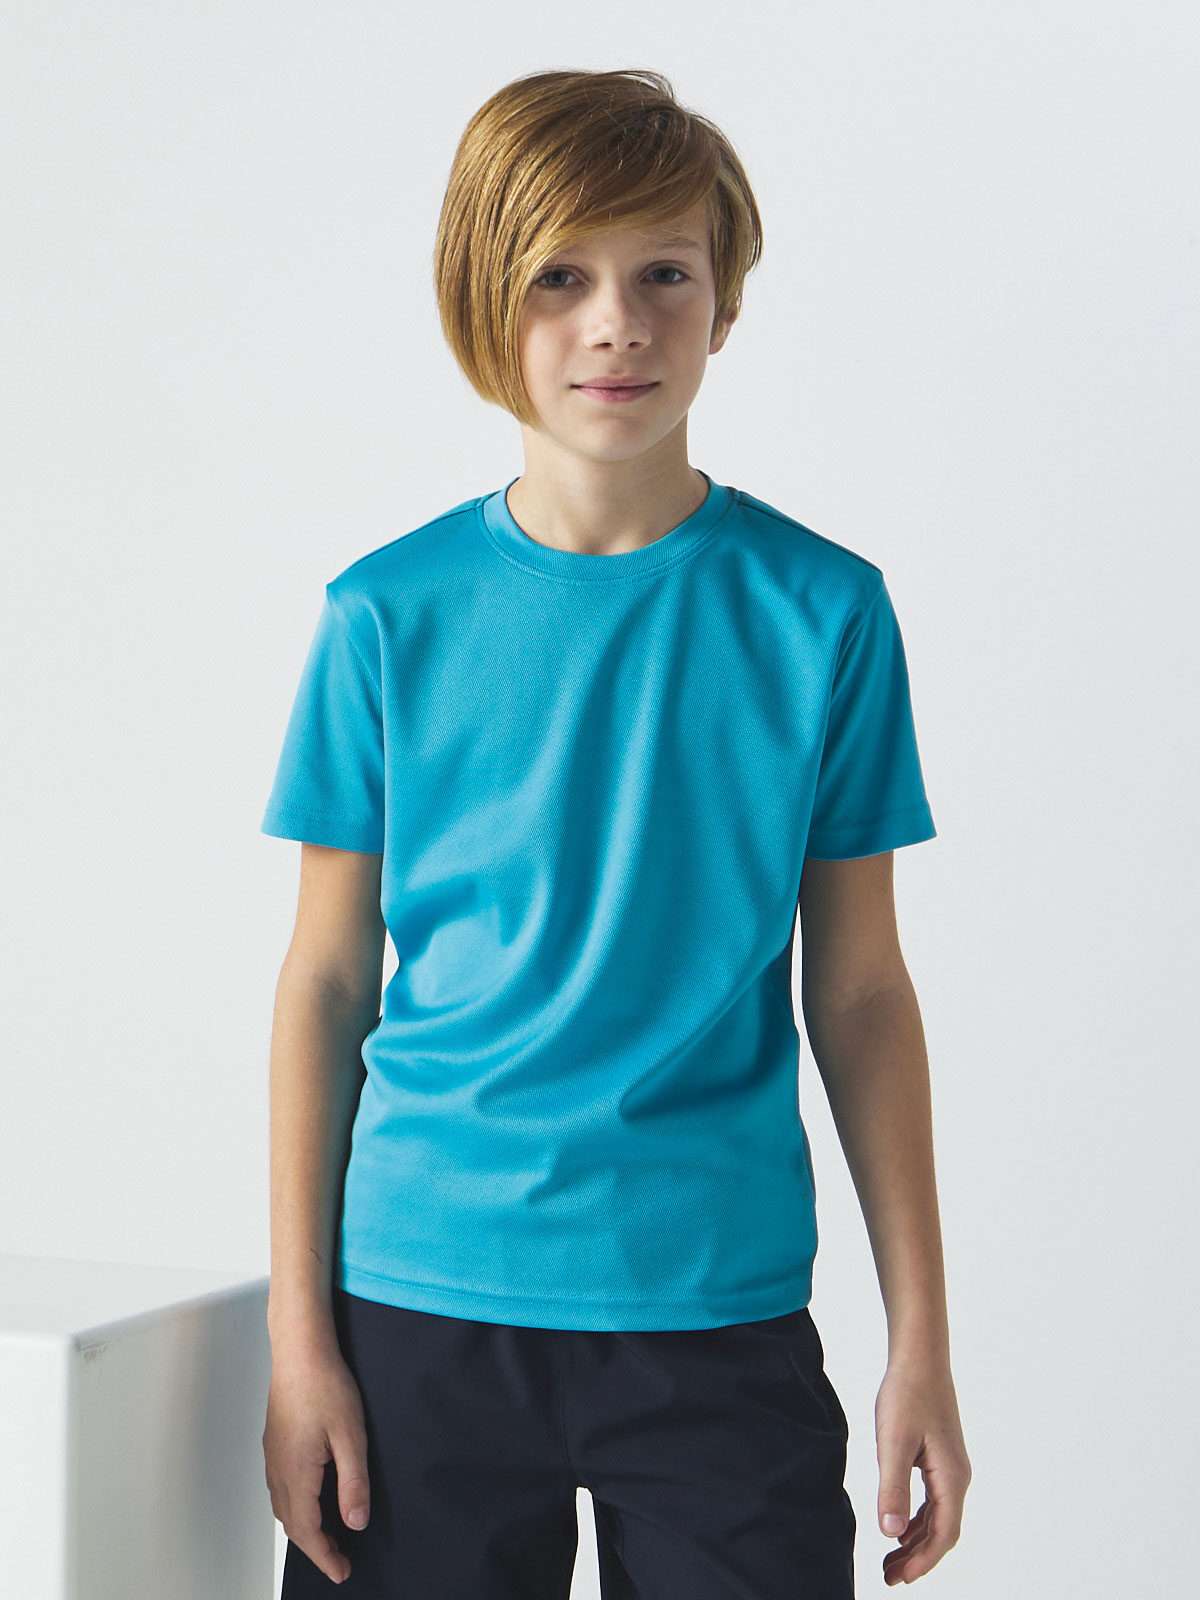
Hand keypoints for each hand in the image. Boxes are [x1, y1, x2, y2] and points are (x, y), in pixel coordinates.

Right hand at [263, 1343, 371, 1585]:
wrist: (300, 1350)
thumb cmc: (326, 1386)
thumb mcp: (351, 1436)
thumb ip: (353, 1482)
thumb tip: (356, 1522)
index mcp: (296, 1474)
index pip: (307, 1531)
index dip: (325, 1556)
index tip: (342, 1572)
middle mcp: (278, 1470)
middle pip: (292, 1524)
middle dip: (315, 1547)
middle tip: (339, 1560)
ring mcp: (272, 1456)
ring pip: (283, 1507)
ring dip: (303, 1527)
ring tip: (328, 1535)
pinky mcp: (274, 1442)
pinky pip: (281, 1488)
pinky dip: (296, 1506)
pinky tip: (311, 1497)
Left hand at [875, 1356, 970, 1584]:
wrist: (920, 1357)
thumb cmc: (907, 1394)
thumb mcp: (893, 1442)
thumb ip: (892, 1487)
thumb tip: (889, 1533)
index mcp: (951, 1478)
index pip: (943, 1534)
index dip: (922, 1561)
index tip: (898, 1578)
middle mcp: (958, 1477)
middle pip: (942, 1531)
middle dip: (918, 1558)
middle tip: (889, 1577)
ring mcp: (951, 1467)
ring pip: (938, 1517)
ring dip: (916, 1540)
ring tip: (890, 1559)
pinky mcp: (940, 1457)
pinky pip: (933, 1500)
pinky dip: (917, 1519)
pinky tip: (898, 1525)